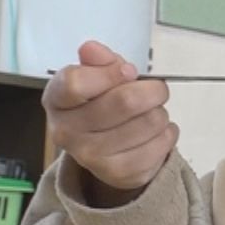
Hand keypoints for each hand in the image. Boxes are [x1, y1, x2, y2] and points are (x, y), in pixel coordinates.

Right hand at [41, 40, 176, 204]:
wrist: (101, 150)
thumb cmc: (99, 103)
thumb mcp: (95, 76)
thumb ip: (98, 60)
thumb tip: (91, 50)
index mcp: (56, 100)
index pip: (76, 83)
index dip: (110, 72)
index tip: (127, 71)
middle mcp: (67, 132)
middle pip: (125, 101)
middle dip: (152, 89)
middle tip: (156, 90)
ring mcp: (92, 158)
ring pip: (150, 121)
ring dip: (160, 112)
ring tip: (151, 113)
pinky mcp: (120, 175)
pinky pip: (162, 144)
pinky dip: (168, 133)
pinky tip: (156, 132)